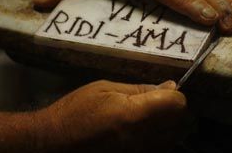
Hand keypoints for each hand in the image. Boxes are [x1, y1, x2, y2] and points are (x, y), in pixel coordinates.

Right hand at [39, 80, 189, 152]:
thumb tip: (170, 86)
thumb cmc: (76, 111)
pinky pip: (158, 149)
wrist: (51, 144)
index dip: (174, 95)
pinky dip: (158, 140)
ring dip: (168, 126)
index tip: (163, 91)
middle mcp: (142, 139)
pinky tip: (141, 133)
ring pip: (172, 139)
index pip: (177, 104)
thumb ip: (141, 90)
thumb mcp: (105, 89)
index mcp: (134, 115)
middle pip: (180, 123)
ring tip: (149, 118)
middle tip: (158, 104)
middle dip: (174, 110)